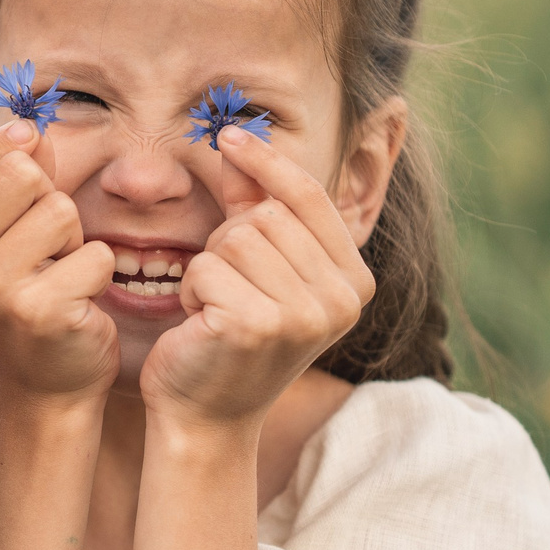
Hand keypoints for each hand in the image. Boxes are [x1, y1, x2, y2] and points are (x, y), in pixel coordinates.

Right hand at [0, 118, 118, 404]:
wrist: (42, 386)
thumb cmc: (26, 297)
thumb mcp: (1, 237)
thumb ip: (11, 178)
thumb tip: (30, 129)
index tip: (25, 174)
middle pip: (20, 172)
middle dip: (49, 199)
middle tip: (47, 246)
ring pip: (61, 210)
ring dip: (77, 240)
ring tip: (61, 273)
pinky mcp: (39, 311)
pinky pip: (96, 255)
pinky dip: (100, 274)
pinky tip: (79, 300)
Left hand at [139, 125, 374, 429]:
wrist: (207, 416)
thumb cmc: (231, 338)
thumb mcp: (256, 268)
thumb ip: (253, 205)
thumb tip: (237, 139)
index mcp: (356, 282)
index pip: (310, 197)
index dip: (267, 161)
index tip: (230, 133)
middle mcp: (341, 300)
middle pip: (266, 215)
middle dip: (229, 240)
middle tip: (228, 287)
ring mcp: (303, 315)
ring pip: (234, 238)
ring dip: (210, 267)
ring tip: (218, 307)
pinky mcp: (258, 326)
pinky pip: (207, 267)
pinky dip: (194, 289)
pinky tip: (203, 324)